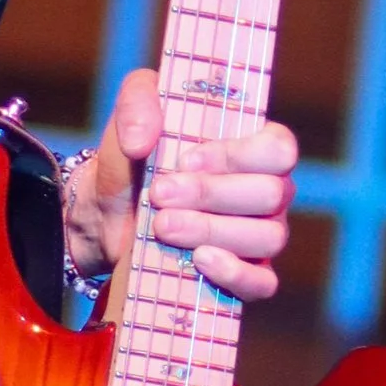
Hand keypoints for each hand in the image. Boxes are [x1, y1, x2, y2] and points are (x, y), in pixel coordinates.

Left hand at [62, 65, 296, 300]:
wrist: (105, 213)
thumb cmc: (133, 157)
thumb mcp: (129, 115)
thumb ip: (137, 102)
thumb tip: (143, 140)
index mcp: (254, 148)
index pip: (279, 148)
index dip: (237, 155)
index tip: (186, 159)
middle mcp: (268, 192)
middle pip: (270, 194)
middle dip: (211, 194)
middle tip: (160, 193)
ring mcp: (262, 236)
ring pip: (268, 237)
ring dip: (211, 230)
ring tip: (162, 225)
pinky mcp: (247, 276)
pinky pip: (263, 283)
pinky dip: (235, 273)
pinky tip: (199, 260)